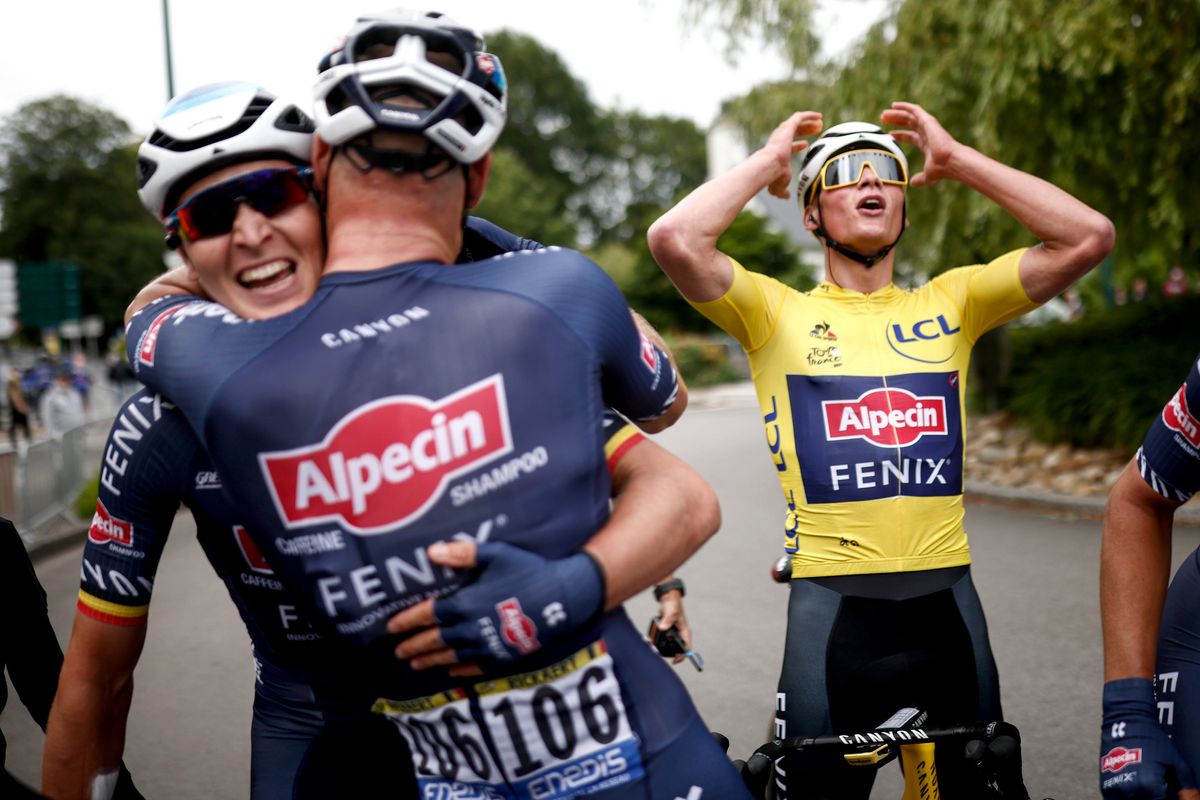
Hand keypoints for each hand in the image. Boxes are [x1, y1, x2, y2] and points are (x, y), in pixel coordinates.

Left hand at [388, 541, 603, 670]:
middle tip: (397, 651)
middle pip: (434, 640)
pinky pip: (475, 666)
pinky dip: (459, 669)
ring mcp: (487, 645)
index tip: (391, 627)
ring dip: (429, 660)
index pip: (428, 614)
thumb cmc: (529, 570)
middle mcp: (471, 628)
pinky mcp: (503, 655)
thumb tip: (430, 551)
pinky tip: (450, 669)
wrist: (563, 598)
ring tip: (414, 664)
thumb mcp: (496, 554)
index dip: (407, 621)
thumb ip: (462, 553)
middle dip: (413, 645)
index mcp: (465, 603)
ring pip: (450, 656)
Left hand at [653, 589, 690, 664]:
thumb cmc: (673, 604)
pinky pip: (662, 639)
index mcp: (685, 632)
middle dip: (667, 652)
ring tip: (652, 646)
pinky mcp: (667, 630)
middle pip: (676, 649)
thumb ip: (668, 620)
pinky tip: (650, 640)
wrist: (667, 598)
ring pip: (668, 645)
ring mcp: (673, 633)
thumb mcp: (671, 612)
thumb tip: (663, 628)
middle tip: (657, 652)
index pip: (686, 648)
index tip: (674, 661)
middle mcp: (680, 634)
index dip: (681, 656)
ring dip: (660, 647)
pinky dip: (656, 640)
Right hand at [762, 111, 823, 198]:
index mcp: (778, 152)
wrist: (769, 167)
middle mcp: (779, 140)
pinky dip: (809, 116)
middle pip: (795, 132)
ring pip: (798, 123)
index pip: (788, 146)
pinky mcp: (787, 126)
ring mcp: (783, 132)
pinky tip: (818, 116)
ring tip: (821, 121)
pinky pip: (800, 117)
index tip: (806, 144)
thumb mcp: (780, 186)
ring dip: (809, 122)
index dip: (798, 145)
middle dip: (806, 130)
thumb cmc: (773, 177)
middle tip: (818, 130)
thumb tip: (785, 197)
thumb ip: (783, 190)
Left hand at [879, 101, 961, 187]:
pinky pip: (914, 110)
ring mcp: (928, 126)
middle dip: (896, 121)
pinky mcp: (928, 120)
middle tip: (883, 119)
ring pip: (909, 116)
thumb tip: (912, 184)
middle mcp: (927, 133)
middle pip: (908, 124)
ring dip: (896, 114)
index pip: (911, 137)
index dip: (900, 135)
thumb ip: (920, 179)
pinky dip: (904, 107)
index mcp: (927, 145)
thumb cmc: (940, 170)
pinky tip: (894, 105)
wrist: (949, 161)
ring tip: (884, 114)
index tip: (890, 134)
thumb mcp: (927, 176)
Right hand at [1100, 679, 1198, 798]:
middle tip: (1159, 793)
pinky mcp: (1105, 785)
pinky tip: (1134, 793)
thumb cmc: (1153, 740)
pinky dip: (1125, 799)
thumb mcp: (1177, 762)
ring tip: (1147, 793)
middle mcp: (1132, 789)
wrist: (1126, 722)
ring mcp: (1116, 788)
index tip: (1169, 795)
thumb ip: (1187, 787)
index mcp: (1151, 785)